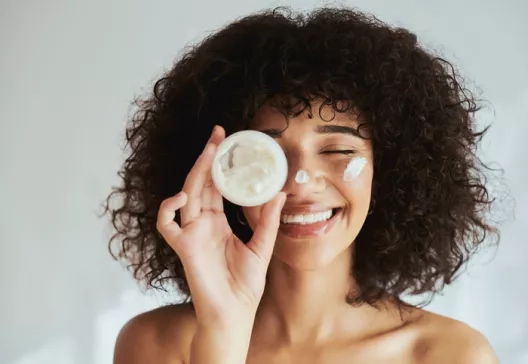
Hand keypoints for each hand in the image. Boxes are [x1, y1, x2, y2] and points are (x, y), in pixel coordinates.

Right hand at [156, 125, 285, 326]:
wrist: (234, 312)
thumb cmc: (245, 285)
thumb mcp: (262, 247)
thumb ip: (267, 221)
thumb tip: (280, 194)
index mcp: (218, 222)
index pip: (216, 187)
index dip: (219, 165)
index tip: (228, 143)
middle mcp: (202, 223)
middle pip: (200, 184)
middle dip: (207, 158)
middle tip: (217, 135)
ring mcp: (191, 233)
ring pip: (186, 195)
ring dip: (195, 172)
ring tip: (209, 152)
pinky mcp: (184, 247)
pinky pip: (166, 224)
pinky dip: (168, 208)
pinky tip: (183, 195)